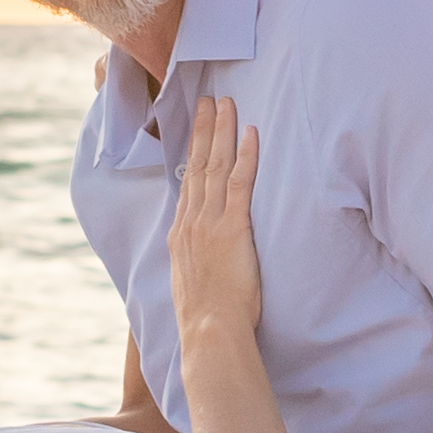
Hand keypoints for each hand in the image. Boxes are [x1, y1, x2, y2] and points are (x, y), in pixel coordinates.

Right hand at [165, 91, 263, 357]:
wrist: (209, 332)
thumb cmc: (206, 319)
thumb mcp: (193, 284)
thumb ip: (196, 262)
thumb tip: (204, 258)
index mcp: (181, 235)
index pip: (188, 183)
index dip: (193, 152)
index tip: (197, 128)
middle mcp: (190, 222)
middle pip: (197, 165)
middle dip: (204, 129)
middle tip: (209, 99)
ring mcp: (209, 223)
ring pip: (215, 166)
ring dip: (222, 131)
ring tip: (226, 103)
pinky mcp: (231, 228)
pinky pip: (239, 183)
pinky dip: (246, 155)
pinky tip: (251, 133)